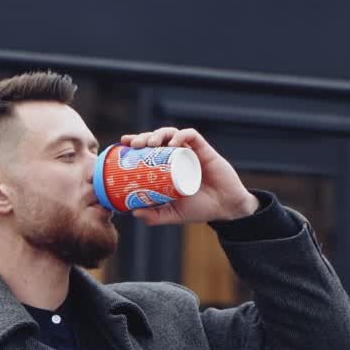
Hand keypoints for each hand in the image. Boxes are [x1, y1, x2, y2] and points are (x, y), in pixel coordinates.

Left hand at [117, 127, 257, 226]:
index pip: (149, 150)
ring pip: (171, 133)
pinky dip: (180, 135)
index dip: (136, 142)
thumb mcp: (174, 214)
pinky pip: (191, 135)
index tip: (123, 144)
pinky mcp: (204, 150)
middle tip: (135, 145)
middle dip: (144, 137)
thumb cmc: (201, 209)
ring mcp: (190, 151)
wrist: (226, 208)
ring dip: (159, 133)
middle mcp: (177, 156)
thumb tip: (133, 213)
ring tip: (151, 143)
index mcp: (168, 167)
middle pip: (157, 138)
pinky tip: (173, 142)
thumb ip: (156, 216)